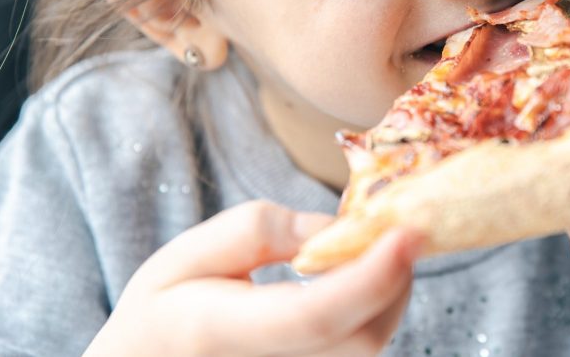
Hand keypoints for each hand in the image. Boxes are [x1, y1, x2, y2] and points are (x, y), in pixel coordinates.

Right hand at [85, 200, 421, 356]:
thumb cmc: (163, 313)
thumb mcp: (186, 256)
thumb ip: (258, 230)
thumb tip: (334, 227)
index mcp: (222, 334)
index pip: (315, 317)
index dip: (369, 277)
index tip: (406, 231)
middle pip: (362, 339)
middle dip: (394, 278)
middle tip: (403, 225)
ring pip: (369, 349)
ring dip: (390, 294)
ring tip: (381, 249)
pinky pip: (359, 354)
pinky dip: (376, 314)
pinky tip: (364, 283)